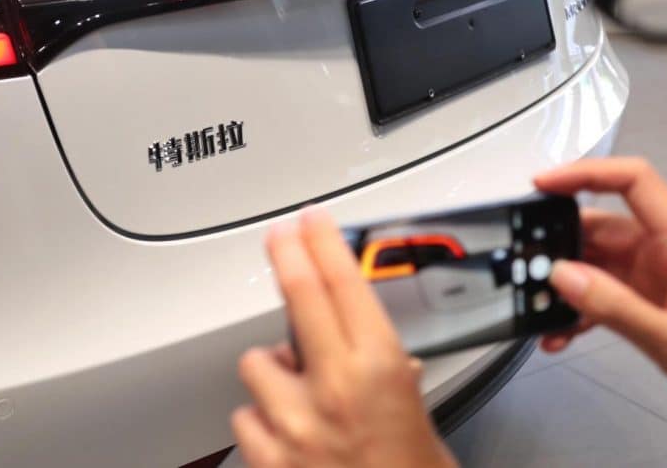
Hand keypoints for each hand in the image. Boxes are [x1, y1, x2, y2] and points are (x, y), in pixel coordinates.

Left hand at [232, 208, 455, 467]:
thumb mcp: (420, 420)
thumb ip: (392, 381)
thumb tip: (378, 358)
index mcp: (380, 371)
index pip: (344, 282)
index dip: (322, 241)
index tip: (310, 221)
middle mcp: (334, 387)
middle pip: (298, 295)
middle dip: (285, 256)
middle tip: (278, 236)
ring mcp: (294, 422)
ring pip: (259, 362)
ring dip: (274, 374)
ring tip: (301, 398)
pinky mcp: (268, 456)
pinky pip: (246, 416)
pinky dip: (261, 421)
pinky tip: (286, 436)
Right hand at [535, 157, 666, 411]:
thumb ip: (617, 308)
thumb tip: (561, 275)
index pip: (633, 181)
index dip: (586, 172)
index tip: (542, 184)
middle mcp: (663, 249)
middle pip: (599, 225)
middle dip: (556, 242)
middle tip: (523, 267)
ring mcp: (653, 273)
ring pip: (593, 261)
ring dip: (563, 283)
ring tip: (539, 310)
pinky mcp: (648, 298)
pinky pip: (602, 292)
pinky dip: (578, 309)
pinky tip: (561, 333)